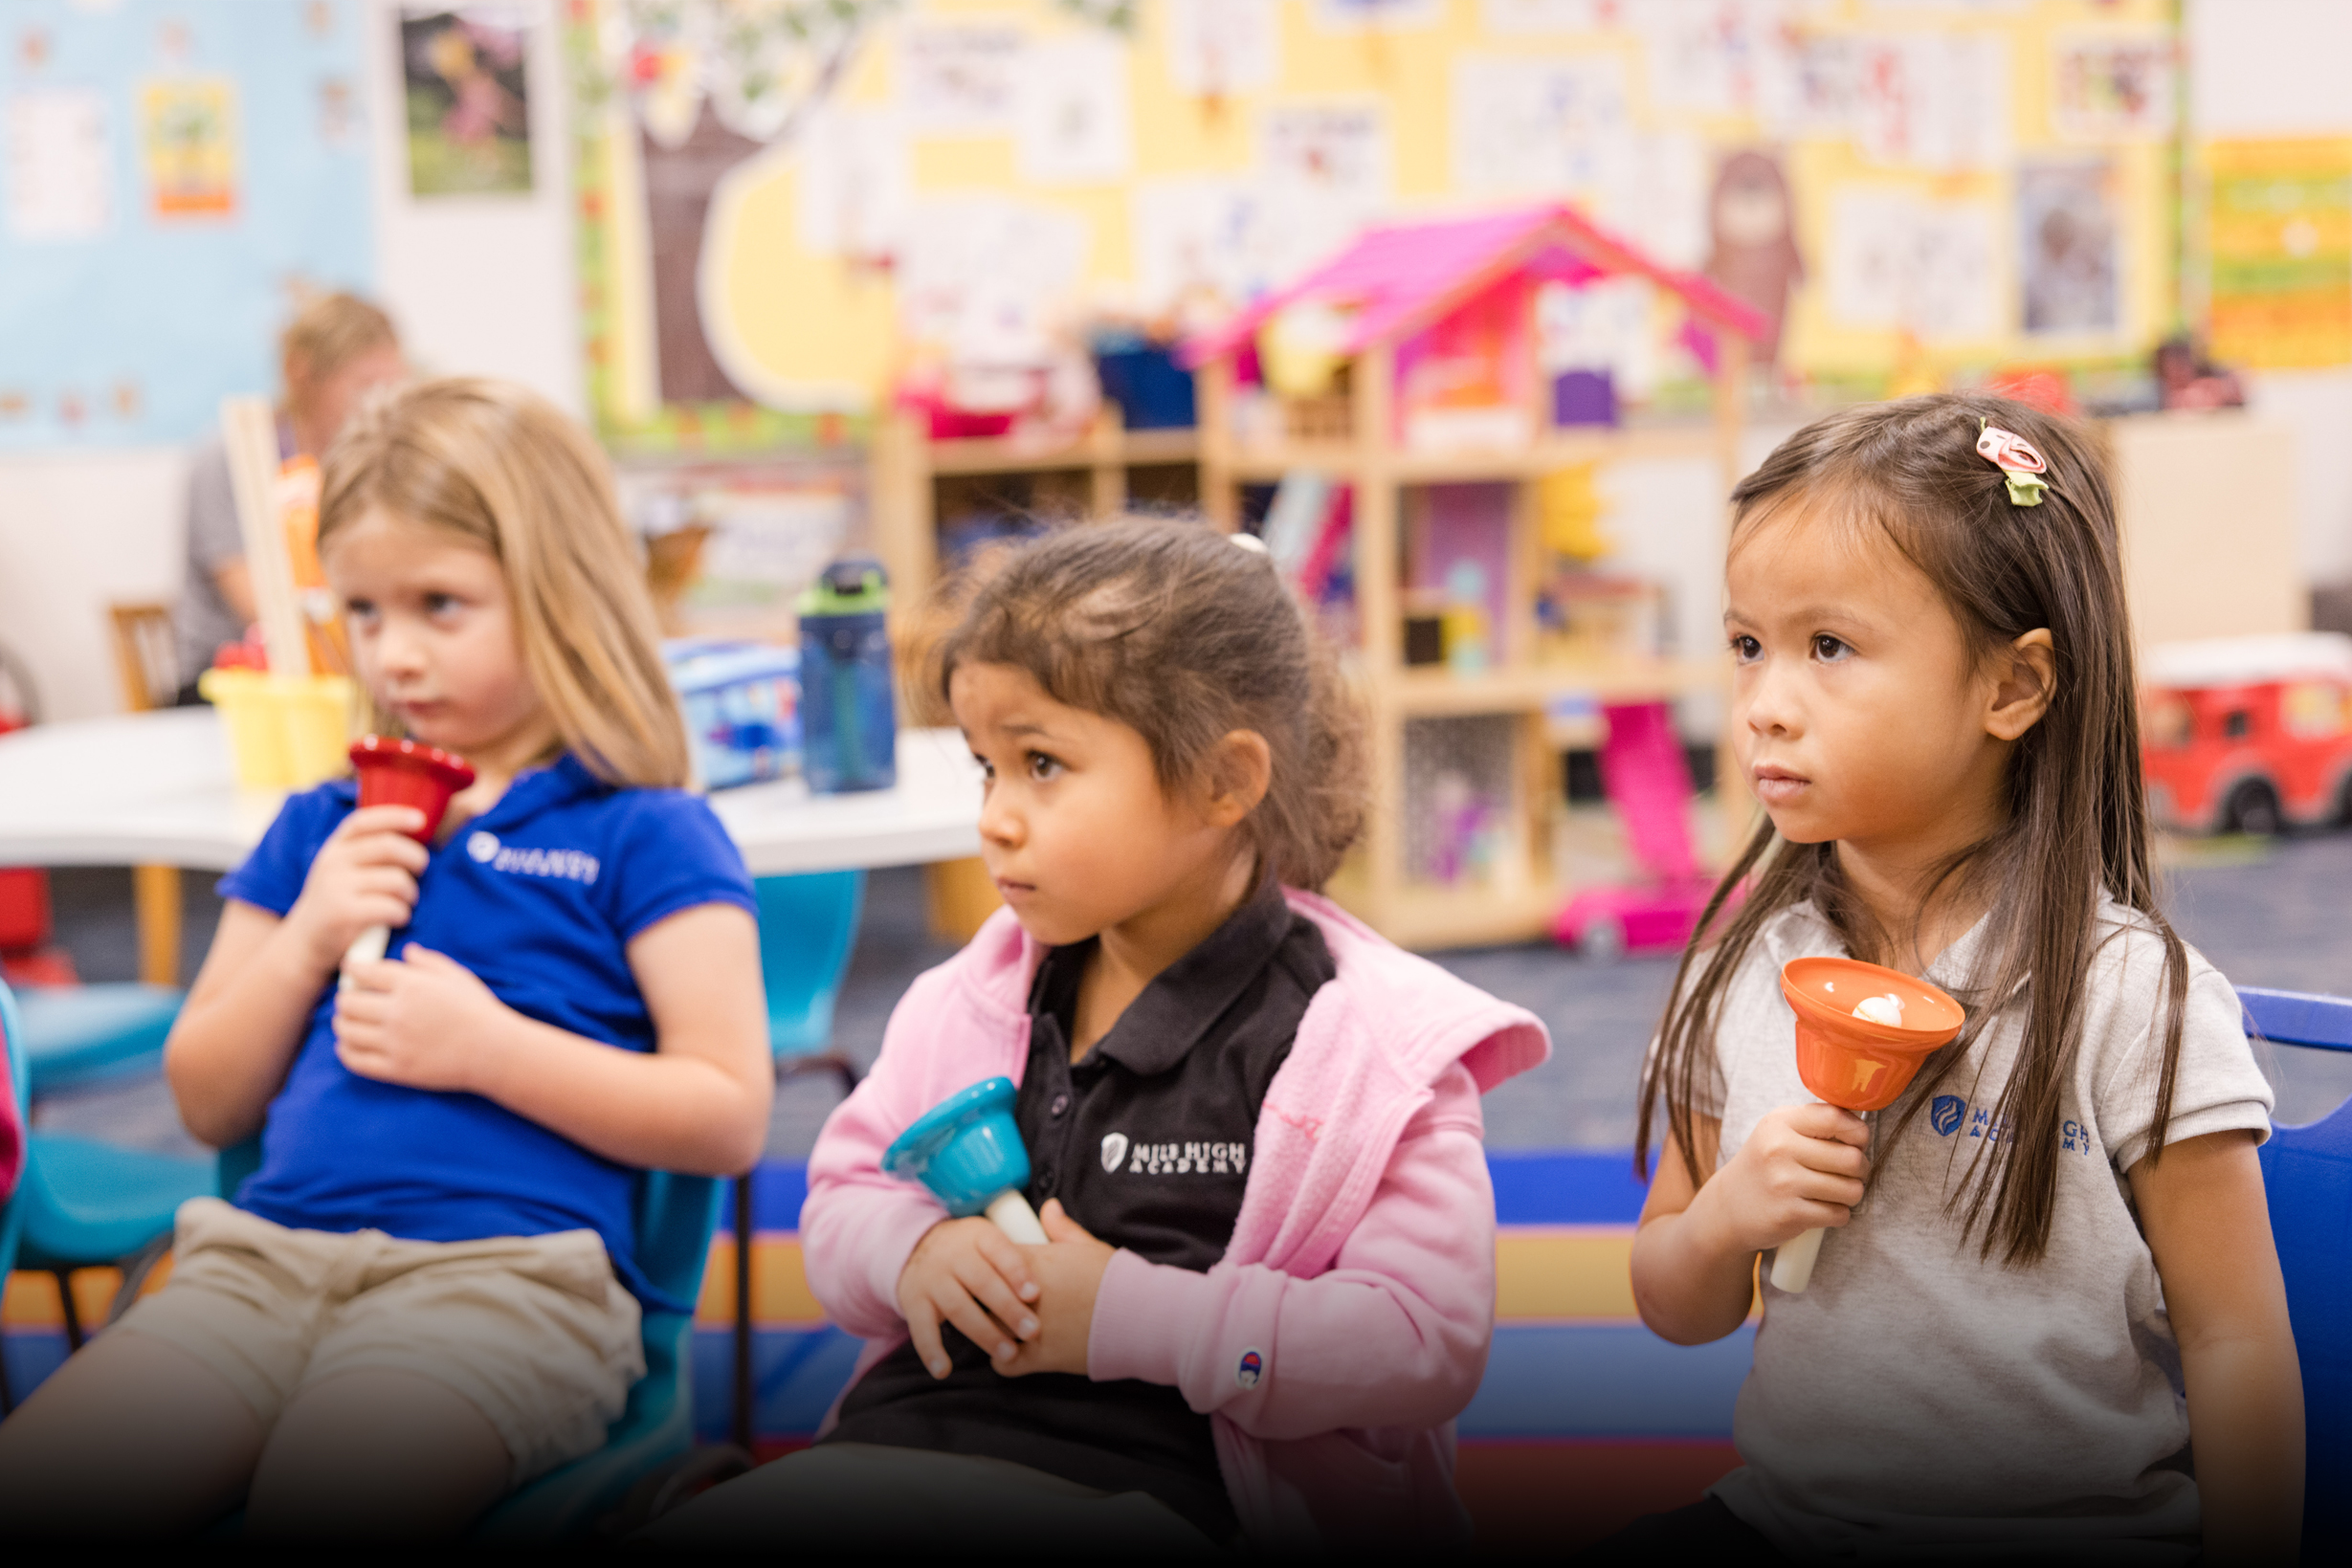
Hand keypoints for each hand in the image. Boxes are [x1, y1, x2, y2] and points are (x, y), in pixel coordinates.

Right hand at [284, 805, 429, 972]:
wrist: (306, 943)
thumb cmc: (338, 903)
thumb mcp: (343, 871)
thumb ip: (369, 852)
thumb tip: (418, 834)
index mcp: (335, 847)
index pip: (364, 821)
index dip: (394, 816)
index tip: (421, 819)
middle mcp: (332, 862)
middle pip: (388, 846)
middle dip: (416, 857)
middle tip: (421, 870)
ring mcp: (335, 886)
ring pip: (396, 879)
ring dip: (411, 892)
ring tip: (406, 901)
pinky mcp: (343, 912)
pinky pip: (391, 906)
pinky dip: (402, 913)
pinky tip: (398, 918)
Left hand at [333, 943, 512, 1092]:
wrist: (494, 1051)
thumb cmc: (478, 1011)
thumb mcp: (457, 976)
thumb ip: (429, 962)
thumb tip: (407, 952)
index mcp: (412, 985)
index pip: (364, 972)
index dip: (353, 969)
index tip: (352, 970)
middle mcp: (398, 1012)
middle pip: (348, 1002)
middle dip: (345, 997)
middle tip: (349, 998)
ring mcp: (394, 1042)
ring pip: (346, 1030)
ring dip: (341, 1023)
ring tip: (347, 1021)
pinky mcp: (395, 1068)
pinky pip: (354, 1060)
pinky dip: (345, 1050)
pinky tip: (349, 1044)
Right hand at [896, 1216, 1041, 1377]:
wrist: (916, 1247)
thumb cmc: (972, 1249)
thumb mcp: (993, 1235)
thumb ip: (1028, 1232)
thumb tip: (1056, 1208)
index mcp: (979, 1236)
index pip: (1000, 1251)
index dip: (1017, 1272)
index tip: (1036, 1294)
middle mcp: (954, 1256)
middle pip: (982, 1282)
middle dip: (1008, 1309)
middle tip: (1034, 1332)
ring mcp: (933, 1279)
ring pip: (959, 1308)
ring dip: (984, 1333)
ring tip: (1009, 1354)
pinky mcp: (914, 1302)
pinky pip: (922, 1328)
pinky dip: (931, 1351)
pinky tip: (944, 1370)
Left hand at [998, 1199, 1114, 1377]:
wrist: (1137, 1316)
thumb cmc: (1114, 1279)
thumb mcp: (1087, 1246)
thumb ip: (1061, 1228)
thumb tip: (1048, 1207)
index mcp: (1028, 1264)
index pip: (988, 1262)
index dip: (993, 1269)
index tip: (1003, 1274)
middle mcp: (1018, 1296)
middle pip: (981, 1297)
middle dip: (988, 1299)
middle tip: (1000, 1302)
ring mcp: (1024, 1329)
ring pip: (986, 1331)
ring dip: (994, 1330)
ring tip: (1006, 1329)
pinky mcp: (1035, 1358)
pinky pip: (1001, 1363)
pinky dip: (1006, 1361)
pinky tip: (1017, 1354)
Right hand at [1696, 1103, 1871, 1255]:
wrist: (1729, 1205)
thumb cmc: (1766, 1164)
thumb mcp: (1779, 1130)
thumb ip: (1816, 1121)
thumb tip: (1861, 1122)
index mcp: (1780, 1122)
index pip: (1836, 1118)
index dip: (1858, 1133)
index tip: (1854, 1142)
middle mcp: (1779, 1149)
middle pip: (1852, 1159)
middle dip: (1860, 1169)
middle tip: (1847, 1173)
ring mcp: (1783, 1183)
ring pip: (1852, 1190)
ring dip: (1850, 1194)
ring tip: (1833, 1191)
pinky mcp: (1789, 1214)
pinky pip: (1839, 1214)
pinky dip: (1837, 1214)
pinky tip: (1820, 1207)